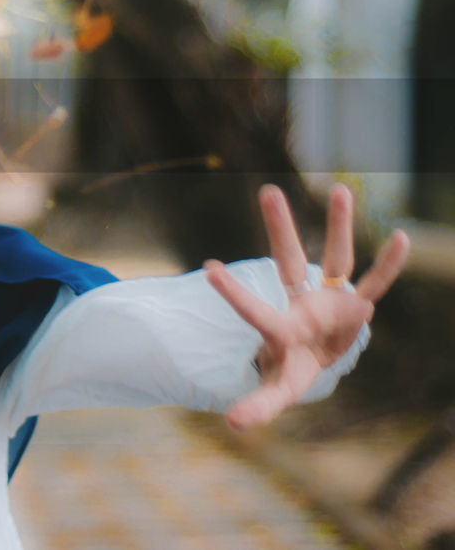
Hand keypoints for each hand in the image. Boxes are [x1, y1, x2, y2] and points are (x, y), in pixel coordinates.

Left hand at [205, 183, 408, 428]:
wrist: (309, 361)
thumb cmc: (287, 373)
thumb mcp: (276, 393)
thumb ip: (257, 404)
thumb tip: (233, 424)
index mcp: (279, 328)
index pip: (254, 310)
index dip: (234, 294)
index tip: (208, 267)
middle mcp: (301, 303)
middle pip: (289, 260)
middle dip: (279, 228)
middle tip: (268, 189)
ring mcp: (329, 300)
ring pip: (336, 257)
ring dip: (339, 226)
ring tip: (340, 187)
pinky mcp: (356, 305)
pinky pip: (376, 281)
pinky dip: (389, 264)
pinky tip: (403, 236)